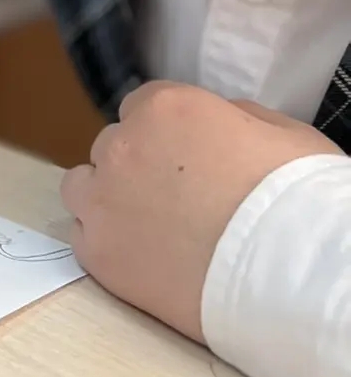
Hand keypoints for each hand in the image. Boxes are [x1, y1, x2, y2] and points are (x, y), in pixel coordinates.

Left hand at [62, 82, 339, 340]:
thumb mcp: (280, 133)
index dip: (163, 133)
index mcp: (166, 108)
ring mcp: (102, 201)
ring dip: (107, 199)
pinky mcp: (98, 253)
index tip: (183, 157)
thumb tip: (213, 128)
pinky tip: (141, 258)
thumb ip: (233, 119)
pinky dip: (106, 243)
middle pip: (113, 147)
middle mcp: (122, 147)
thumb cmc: (294, 196)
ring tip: (148, 228)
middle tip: (175, 198)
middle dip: (138, 167)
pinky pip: (83, 236)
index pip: (141, 105)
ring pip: (83, 187)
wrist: (286, 270)